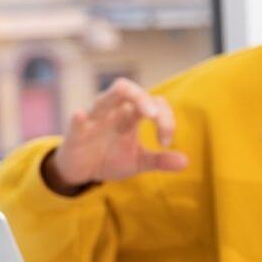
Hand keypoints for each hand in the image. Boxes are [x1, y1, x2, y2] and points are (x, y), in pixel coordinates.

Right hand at [45, 78, 186, 193]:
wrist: (82, 172)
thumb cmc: (111, 158)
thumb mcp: (139, 162)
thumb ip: (161, 160)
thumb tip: (186, 162)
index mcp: (130, 115)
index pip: (153, 103)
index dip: (165, 119)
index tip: (165, 142)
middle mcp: (113, 111)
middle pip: (127, 90)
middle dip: (143, 98)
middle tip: (154, 115)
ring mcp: (93, 120)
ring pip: (104, 98)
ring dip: (118, 97)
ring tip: (137, 109)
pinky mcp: (75, 133)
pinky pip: (76, 120)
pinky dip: (79, 118)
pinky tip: (81, 114)